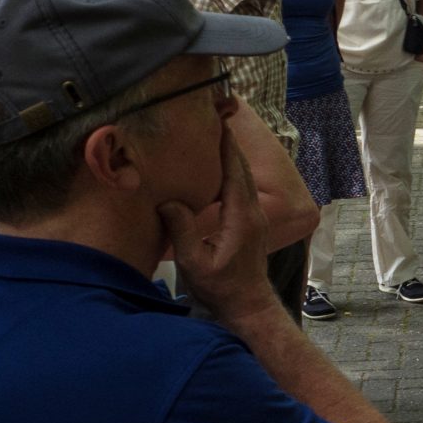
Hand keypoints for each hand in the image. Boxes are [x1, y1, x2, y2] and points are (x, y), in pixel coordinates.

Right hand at [158, 126, 275, 321]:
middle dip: (230, 143)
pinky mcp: (250, 222)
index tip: (218, 122)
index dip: (227, 146)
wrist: (247, 304)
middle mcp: (252, 211)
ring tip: (215, 136)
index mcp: (241, 216)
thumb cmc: (220, 287)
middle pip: (242, 169)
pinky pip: (242, 188)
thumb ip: (182, 230)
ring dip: (232, 156)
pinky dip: (232, 171)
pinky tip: (219, 168)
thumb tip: (168, 200)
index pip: (234, 172)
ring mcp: (254, 216)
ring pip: (244, 178)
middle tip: (216, 118)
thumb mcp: (194, 262)